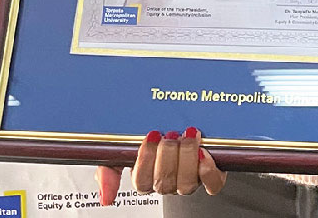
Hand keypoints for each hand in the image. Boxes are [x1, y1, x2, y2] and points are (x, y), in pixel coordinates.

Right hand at [95, 128, 226, 204]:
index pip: (141, 182)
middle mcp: (169, 182)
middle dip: (167, 156)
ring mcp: (190, 180)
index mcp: (147, 178)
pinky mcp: (211, 175)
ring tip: (187, 135)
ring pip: (186, 184)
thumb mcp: (124, 149)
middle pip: (163, 183)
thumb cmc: (154, 138)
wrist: (184, 120)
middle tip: (170, 134)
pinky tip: (203, 153)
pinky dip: (208, 170)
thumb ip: (109, 170)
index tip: (151, 136)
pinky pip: (211, 183)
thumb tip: (106, 198)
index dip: (146, 160)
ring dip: (186, 158)